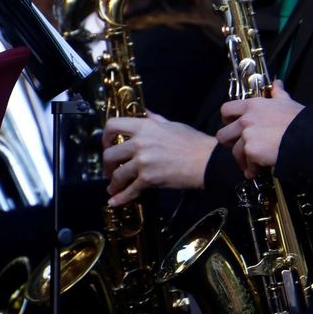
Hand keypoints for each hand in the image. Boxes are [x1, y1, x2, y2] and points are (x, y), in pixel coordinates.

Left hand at [102, 114, 217, 205]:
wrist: (207, 161)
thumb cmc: (192, 142)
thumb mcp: (171, 124)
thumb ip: (154, 119)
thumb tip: (144, 112)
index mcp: (144, 126)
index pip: (112, 126)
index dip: (105, 137)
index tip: (107, 145)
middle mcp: (140, 142)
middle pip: (110, 154)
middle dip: (107, 165)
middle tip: (110, 170)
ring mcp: (143, 161)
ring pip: (117, 174)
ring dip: (113, 183)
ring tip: (113, 187)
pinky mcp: (149, 179)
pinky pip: (130, 190)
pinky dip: (120, 198)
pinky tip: (114, 201)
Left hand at [216, 81, 303, 178]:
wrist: (312, 138)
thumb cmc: (302, 121)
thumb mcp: (289, 103)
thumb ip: (278, 94)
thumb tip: (277, 83)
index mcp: (253, 105)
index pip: (226, 110)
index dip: (227, 120)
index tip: (233, 127)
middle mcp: (246, 119)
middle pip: (223, 134)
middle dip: (230, 144)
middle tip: (240, 149)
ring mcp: (248, 135)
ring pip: (235, 152)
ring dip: (242, 160)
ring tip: (252, 165)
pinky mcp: (252, 151)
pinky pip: (247, 164)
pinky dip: (252, 170)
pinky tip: (258, 171)